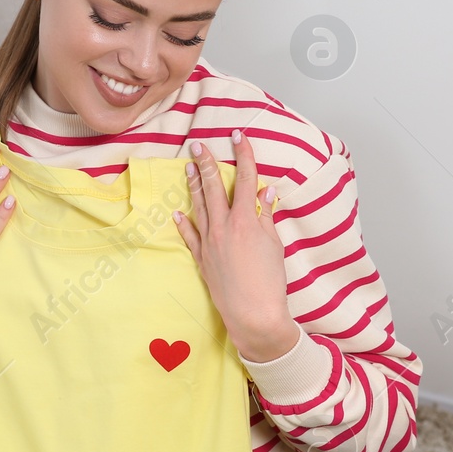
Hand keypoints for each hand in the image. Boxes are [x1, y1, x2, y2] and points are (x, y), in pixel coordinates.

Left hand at [173, 129, 299, 363]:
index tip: (238, 135)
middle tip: (198, 144)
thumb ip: (267, 217)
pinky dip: (184, 224)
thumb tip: (267, 192)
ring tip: (189, 167)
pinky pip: (191, 237)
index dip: (243, 155)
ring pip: (200, 207)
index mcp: (246, 221)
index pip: (246, 179)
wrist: (254, 316)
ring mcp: (210, 244)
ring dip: (195, 186)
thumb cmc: (270, 283)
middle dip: (208, 163)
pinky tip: (178, 213)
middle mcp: (224, 228)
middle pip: (215, 188)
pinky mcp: (203, 261)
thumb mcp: (275, 245)